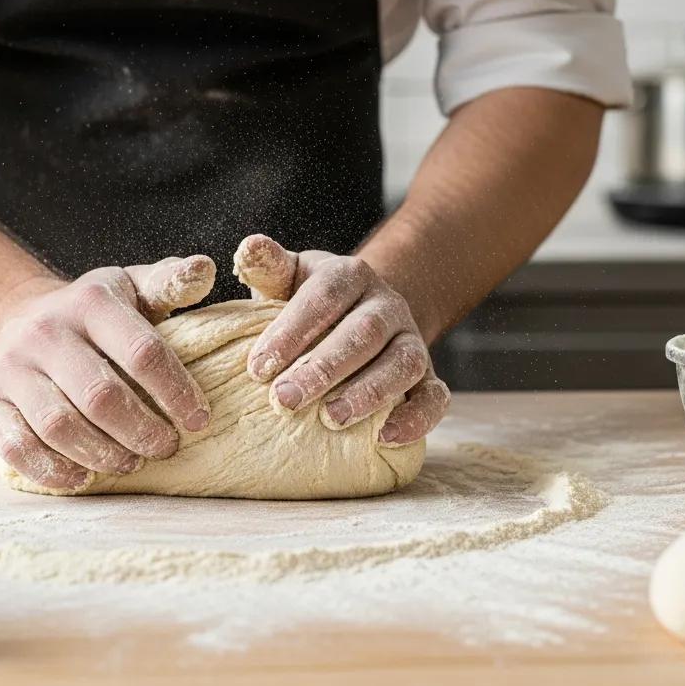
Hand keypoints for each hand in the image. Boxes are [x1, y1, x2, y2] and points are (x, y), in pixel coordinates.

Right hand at [0, 255, 215, 491]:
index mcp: (92, 302)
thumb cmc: (92, 310)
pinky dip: (51, 470)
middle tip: (166, 447)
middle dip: (141, 430)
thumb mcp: (130, 286)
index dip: (175, 391)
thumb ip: (170, 282)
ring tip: (131, 463)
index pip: (141, 351)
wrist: (14, 314)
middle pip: (100, 395)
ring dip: (102, 454)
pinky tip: (82, 478)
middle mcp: (47, 330)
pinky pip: (16, 446)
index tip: (199, 420)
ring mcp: (13, 366)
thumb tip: (205, 269)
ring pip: (58, 425)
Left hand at [233, 235, 448, 444]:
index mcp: (350, 274)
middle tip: (284, 400)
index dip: (291, 331)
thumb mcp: (289, 278)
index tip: (256, 369)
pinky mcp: (428, 376)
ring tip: (331, 420)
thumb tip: (249, 246)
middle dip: (324, 368)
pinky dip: (415, 418)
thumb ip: (268, 267)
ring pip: (402, 363)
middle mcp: (386, 304)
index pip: (323, 297)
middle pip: (362, 332)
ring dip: (368, 393)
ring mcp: (412, 339)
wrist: (360, 312)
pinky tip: (384, 439)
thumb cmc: (309, 301)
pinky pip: (434, 396)